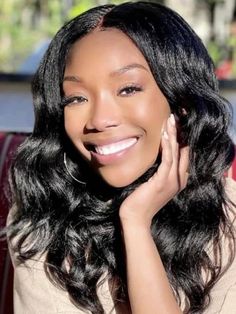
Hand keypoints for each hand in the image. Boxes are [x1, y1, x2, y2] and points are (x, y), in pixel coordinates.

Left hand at [119, 114, 188, 228]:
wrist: (136, 218)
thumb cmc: (140, 201)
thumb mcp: (153, 184)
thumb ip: (157, 172)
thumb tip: (152, 158)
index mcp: (177, 180)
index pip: (182, 156)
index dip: (180, 140)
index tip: (175, 126)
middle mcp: (179, 180)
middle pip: (182, 151)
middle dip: (179, 133)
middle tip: (175, 118)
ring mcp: (172, 181)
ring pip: (176, 153)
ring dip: (173, 135)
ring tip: (171, 120)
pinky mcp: (162, 181)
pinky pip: (167, 160)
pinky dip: (167, 146)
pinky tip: (165, 135)